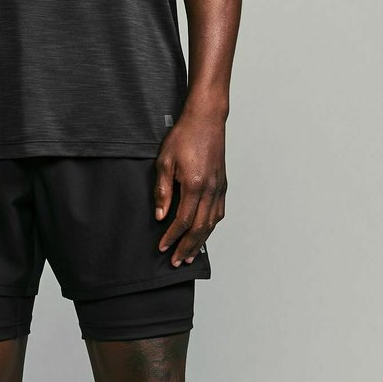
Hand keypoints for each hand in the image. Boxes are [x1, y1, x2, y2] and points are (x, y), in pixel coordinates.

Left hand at [154, 113, 226, 264]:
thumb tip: (160, 215)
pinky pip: (219, 212)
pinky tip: (204, 233)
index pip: (183, 221)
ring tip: (191, 254)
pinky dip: (211, 227)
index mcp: (194, 185)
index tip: (162, 247)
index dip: (172, 237)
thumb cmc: (184, 136)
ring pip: (212, 223)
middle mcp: (210, 190)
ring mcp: (219, 188)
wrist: (206, 119)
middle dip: (187, 247)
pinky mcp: (222, 184)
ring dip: (201, 242)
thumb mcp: (164, 162)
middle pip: (200, 228)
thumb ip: (162, 191)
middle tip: (178, 262)